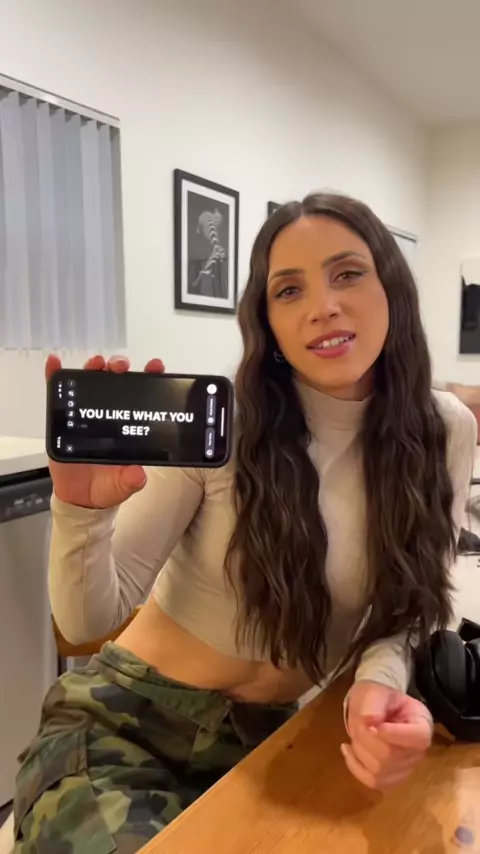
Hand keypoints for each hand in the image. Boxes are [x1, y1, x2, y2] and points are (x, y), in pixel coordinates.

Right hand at [46, 354, 164, 508]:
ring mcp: (87, 412)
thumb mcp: (123, 486)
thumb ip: (130, 480)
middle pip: (116, 381)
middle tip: (119, 367)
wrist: (80, 496)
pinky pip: (59, 392)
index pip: (143, 396)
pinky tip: (54, 364)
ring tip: (96, 363)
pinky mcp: (65, 417)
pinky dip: (54, 376)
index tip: (155, 366)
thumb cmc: (107, 486)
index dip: (150, 378)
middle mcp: (111, 414)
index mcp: (130, 424)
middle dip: (119, 368)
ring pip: (92, 381)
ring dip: (94, 367)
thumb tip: (137, 474)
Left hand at [342, 680, 432, 789]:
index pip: (418, 737)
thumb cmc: (377, 697)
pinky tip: (348, 750)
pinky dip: (355, 767)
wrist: (373, 707)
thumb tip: (369, 723)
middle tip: (359, 723)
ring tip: (356, 733)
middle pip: (392, 756)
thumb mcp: (375, 692)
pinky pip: (372, 782)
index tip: (374, 726)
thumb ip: (373, 705)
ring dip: (360, 750)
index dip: (395, 735)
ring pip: (379, 771)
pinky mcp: (390, 778)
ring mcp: (406, 768)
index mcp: (422, 723)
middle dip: (367, 739)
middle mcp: (419, 751)